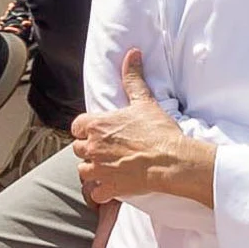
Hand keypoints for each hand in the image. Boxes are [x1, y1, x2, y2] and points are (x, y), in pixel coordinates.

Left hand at [65, 49, 216, 209]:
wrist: (172, 160)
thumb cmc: (158, 131)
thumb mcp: (144, 101)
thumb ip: (133, 78)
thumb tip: (132, 54)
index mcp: (96, 125)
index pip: (76, 126)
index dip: (85, 128)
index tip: (96, 131)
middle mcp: (92, 147)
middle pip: (78, 148)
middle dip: (89, 149)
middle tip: (105, 149)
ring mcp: (99, 169)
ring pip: (83, 171)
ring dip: (92, 170)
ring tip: (106, 168)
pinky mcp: (108, 187)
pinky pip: (95, 192)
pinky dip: (101, 191)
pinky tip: (111, 187)